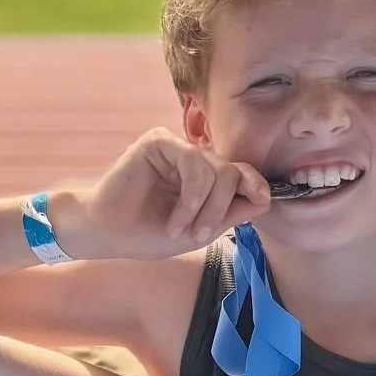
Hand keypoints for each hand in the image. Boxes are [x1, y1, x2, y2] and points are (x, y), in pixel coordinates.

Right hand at [55, 129, 269, 260]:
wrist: (108, 234)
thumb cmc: (148, 233)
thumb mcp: (200, 231)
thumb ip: (232, 213)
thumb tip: (266, 198)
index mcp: (206, 177)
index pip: (242, 173)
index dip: (257, 185)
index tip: (263, 200)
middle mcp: (195, 159)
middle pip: (233, 173)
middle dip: (221, 208)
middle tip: (200, 233)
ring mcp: (177, 148)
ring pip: (216, 170)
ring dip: (203, 208)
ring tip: (180, 229)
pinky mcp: (159, 141)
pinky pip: (194, 163)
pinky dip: (190, 197)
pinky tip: (175, 218)